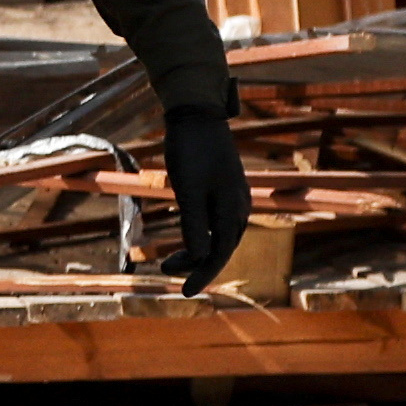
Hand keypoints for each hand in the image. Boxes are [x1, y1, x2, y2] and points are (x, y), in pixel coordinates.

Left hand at [162, 104, 254, 289]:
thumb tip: (199, 257)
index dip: (202, 274)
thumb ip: (194, 224)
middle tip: (167, 270)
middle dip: (196, 264)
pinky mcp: (224, 188)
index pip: (220, 252)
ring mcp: (233, 197)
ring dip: (196, 250)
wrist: (196, 113)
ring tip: (168, 260)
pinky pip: (216, 221)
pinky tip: (185, 237)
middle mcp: (239, 206)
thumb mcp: (188, 188)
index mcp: (233, 208)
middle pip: (222, 247)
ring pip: (219, 235)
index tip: (184, 292)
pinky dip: (200, 234)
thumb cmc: (190, 149)